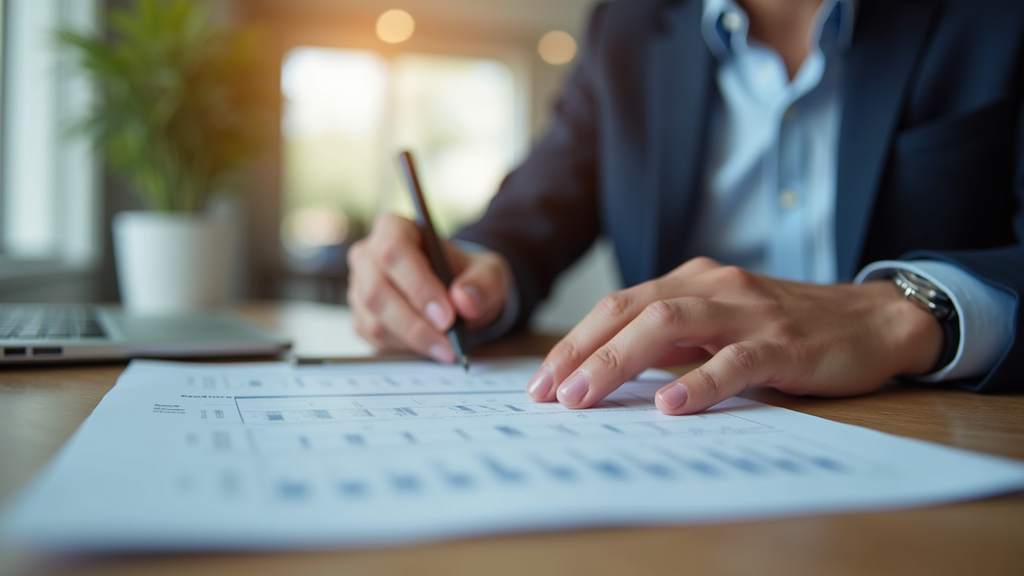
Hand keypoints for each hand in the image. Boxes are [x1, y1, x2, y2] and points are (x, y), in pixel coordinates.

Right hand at [347, 213, 511, 361]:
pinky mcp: (361, 317)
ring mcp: (360, 288)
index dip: (418, 286)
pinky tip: (430, 346)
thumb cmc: (467, 275)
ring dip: (413, 340)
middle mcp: (368, 255)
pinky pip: (375, 338)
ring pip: (374, 320)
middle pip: (377, 291)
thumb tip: (465, 301)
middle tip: (449, 342)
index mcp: (394, 229)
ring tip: (447, 349)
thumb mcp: (489, 272)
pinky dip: (404, 348)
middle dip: (415, 322)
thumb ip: (483, 283)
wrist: (457, 295)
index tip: (447, 315)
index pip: (394, 252)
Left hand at [525, 257, 944, 413]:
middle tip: (547, 394)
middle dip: (581, 352)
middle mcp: (713, 287)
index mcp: (692, 281)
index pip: (617, 306)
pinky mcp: (783, 343)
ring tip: (583, 398)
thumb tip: (608, 375)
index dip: (574, 342)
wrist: (872, 321)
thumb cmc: (787, 329)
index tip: (541, 381)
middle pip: (631, 311)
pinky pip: (733, 361)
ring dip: (618, 362)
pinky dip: (698, 382)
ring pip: (669, 325)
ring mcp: (748, 312)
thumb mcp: (720, 326)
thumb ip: (672, 343)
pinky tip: (669, 406)